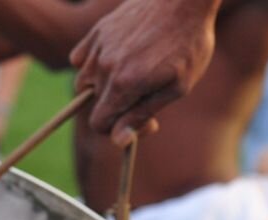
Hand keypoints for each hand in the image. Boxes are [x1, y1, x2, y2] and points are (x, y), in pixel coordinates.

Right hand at [70, 0, 218, 145]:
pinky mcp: (97, 31)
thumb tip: (117, 141)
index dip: (117, 128)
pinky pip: (79, 58)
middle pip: (93, 104)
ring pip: (84, 82)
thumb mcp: (177, 86)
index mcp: (124, 85)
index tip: (142, 120)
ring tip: (131, 73)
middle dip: (115, 107)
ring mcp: (98, 47)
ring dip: (102, 86)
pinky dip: (91, 64)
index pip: (99, 123)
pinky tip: (114, 58)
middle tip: (145, 94)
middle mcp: (104, 67)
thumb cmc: (188, 42)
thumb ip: (143, 114)